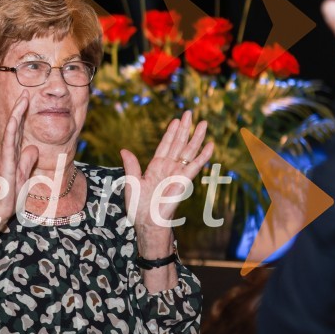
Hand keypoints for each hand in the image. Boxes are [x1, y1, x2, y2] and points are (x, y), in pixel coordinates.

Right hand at [0, 90, 37, 228]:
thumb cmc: (8, 196)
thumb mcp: (22, 176)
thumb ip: (27, 162)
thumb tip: (33, 149)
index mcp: (12, 154)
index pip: (17, 132)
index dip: (22, 117)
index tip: (27, 101)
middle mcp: (7, 152)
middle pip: (14, 126)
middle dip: (20, 108)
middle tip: (25, 92)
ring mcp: (5, 156)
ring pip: (11, 130)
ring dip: (17, 113)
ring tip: (24, 98)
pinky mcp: (5, 162)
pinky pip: (9, 142)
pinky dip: (12, 128)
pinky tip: (16, 117)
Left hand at [120, 111, 213, 254]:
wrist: (147, 221)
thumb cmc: (139, 206)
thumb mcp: (131, 182)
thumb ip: (131, 165)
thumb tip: (124, 149)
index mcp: (155, 166)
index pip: (165, 145)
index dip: (170, 133)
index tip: (176, 120)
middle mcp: (168, 167)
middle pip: (178, 144)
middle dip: (185, 128)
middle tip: (190, 112)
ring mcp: (177, 173)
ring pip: (188, 151)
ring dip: (196, 137)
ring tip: (203, 123)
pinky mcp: (184, 181)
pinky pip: (194, 166)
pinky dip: (203, 156)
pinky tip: (210, 145)